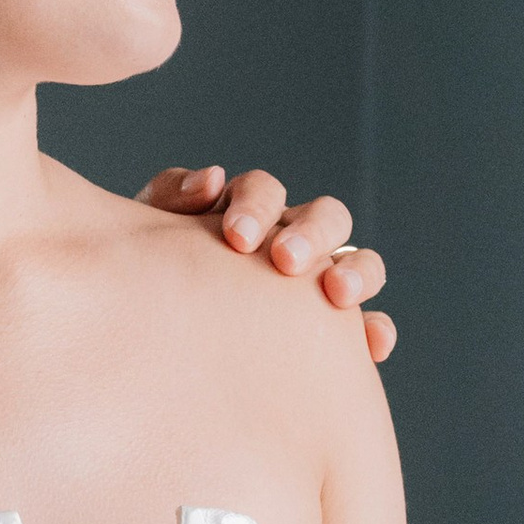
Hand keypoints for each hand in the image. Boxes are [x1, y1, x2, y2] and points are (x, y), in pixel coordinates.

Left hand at [138, 163, 394, 363]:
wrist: (147, 345)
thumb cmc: (147, 282)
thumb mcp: (147, 239)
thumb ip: (170, 200)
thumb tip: (211, 178)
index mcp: (244, 214)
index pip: (264, 192)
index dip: (257, 205)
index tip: (236, 237)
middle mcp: (289, 240)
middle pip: (325, 217)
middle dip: (310, 234)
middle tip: (285, 261)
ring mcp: (316, 283)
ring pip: (358, 261)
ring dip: (358, 272)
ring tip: (338, 295)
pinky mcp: (333, 333)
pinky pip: (367, 326)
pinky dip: (376, 330)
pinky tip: (373, 345)